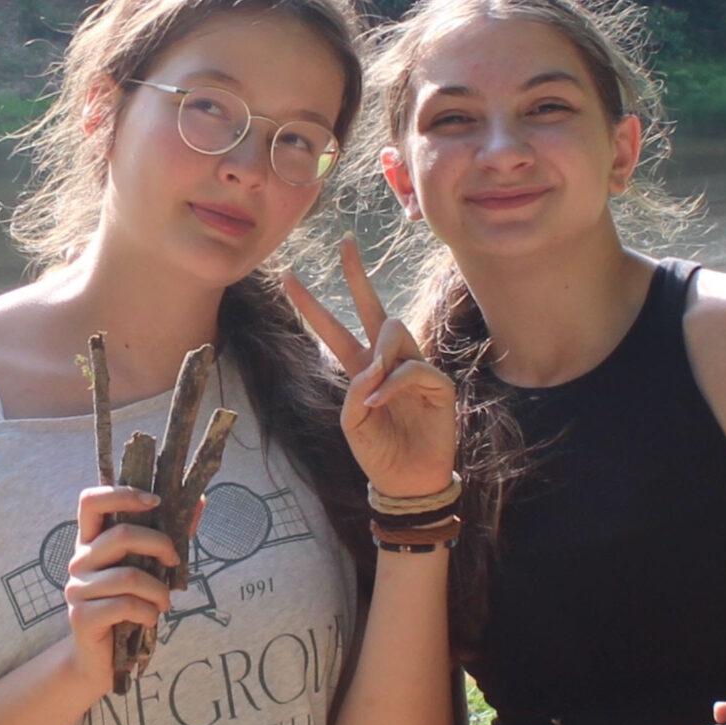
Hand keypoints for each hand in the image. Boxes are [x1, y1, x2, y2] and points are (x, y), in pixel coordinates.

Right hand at [61, 485, 175, 693]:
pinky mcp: (82, 616)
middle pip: (120, 536)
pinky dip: (148, 612)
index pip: (91, 501)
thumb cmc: (126, 608)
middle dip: (159, 545)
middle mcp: (79, 560)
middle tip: (174, 562)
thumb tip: (200, 501)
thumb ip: (168, 536)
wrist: (100, 660)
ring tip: (164, 602)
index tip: (155, 502)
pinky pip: (125, 605)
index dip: (122, 494)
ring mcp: (77, 589)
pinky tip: (150, 619)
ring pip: (128, 576)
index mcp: (92, 542)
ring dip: (158, 590)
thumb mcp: (148, 569)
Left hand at [285, 237, 457, 499]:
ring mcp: (414, 367)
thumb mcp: (352, 423)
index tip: (288, 277)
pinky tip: (383, 400)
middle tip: (344, 244)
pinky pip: (412, 367)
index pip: (334, 329)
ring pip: (394, 331)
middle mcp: (387, 361)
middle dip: (357, 275)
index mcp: (361, 367)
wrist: (407, 480)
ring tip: (374, 389)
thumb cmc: (379, 452)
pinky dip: (394, 382)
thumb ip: (355, 391)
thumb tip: (374, 366)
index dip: (311, 305)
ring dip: (380, 355)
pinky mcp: (437, 383)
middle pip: (372, 308)